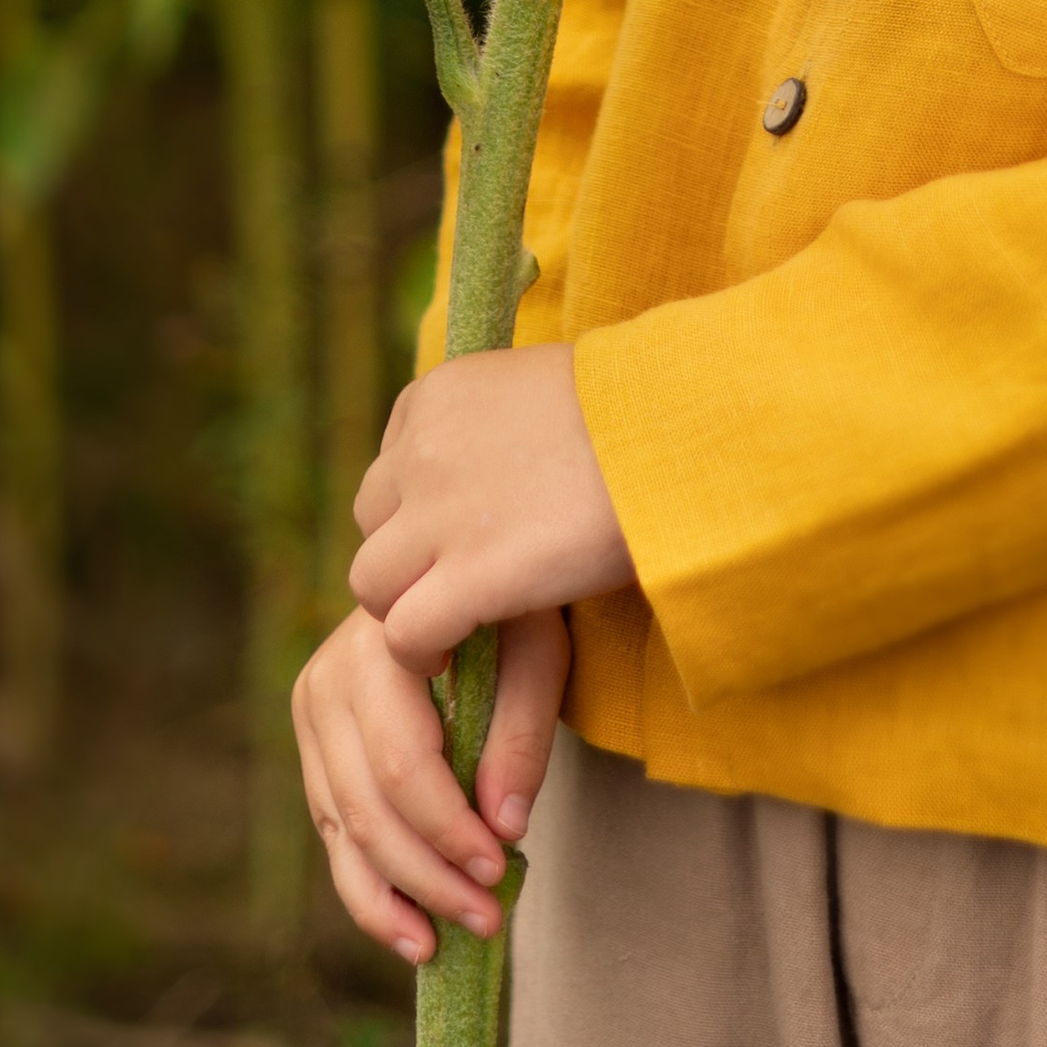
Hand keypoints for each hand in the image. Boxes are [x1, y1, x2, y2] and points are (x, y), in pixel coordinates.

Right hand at [291, 601, 570, 962]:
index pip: (403, 763)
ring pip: (342, 829)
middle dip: (428, 875)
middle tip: (488, 919)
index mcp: (381, 643)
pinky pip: (333, 830)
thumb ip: (521, 731)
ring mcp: (312, 712)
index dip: (448, 828)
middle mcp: (328, 678)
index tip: (501, 868)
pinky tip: (408, 930)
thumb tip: (505, 828)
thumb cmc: (510, 604)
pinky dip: (368, 887)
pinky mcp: (315, 744)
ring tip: (443, 945)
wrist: (457, 566)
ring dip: (394, 898)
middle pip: (368, 806)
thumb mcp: (538, 644)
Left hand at [351, 341, 635, 677]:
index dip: (419, 508)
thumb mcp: (540, 389)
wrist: (674, 434)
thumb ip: (494, 425)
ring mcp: (436, 514)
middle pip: (372, 520)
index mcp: (437, 393)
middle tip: (454, 580)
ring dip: (403, 607)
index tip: (460, 531)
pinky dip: (421, 651)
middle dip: (406, 554)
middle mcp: (420, 448)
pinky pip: (404, 633)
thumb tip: (493, 467)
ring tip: (444, 630)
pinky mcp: (465, 577)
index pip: (392, 465)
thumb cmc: (635, 413)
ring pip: (371, 583)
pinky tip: (452, 656)